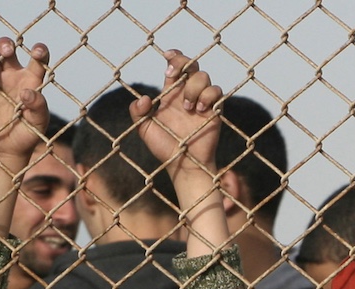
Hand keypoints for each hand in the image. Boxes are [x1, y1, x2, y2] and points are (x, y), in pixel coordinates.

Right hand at [0, 39, 51, 169]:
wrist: (8, 150)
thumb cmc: (28, 134)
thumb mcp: (39, 123)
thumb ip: (38, 107)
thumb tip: (28, 93)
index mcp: (32, 80)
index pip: (38, 59)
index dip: (39, 50)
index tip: (37, 52)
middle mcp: (13, 77)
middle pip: (7, 49)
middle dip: (5, 44)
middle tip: (6, 51)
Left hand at [131, 51, 221, 184]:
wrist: (184, 165)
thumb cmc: (165, 148)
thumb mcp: (144, 130)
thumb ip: (138, 113)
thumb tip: (144, 99)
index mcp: (171, 94)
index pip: (175, 66)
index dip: (174, 56)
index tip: (167, 57)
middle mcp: (187, 93)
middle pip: (192, 65)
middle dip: (184, 63)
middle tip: (174, 77)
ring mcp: (202, 100)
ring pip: (204, 76)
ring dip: (193, 88)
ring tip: (188, 107)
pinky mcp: (214, 109)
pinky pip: (216, 91)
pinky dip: (208, 96)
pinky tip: (200, 110)